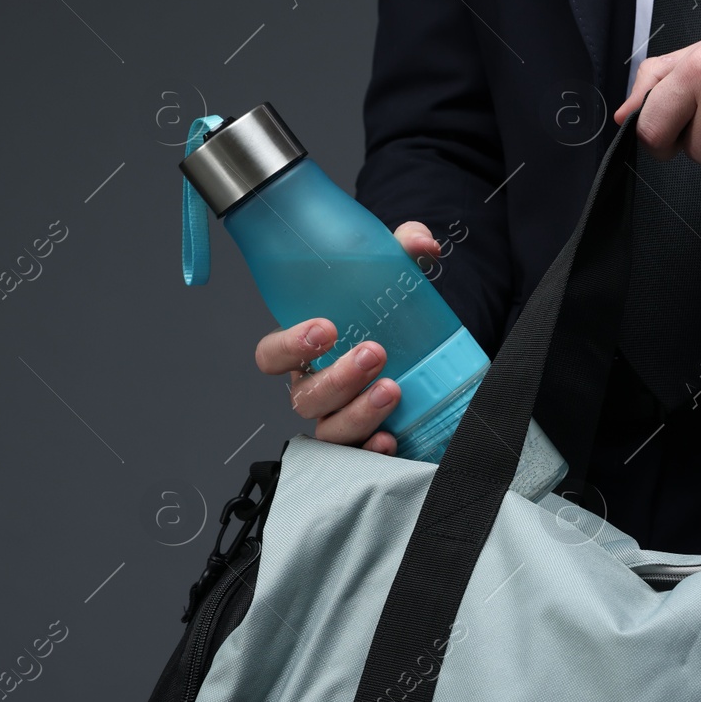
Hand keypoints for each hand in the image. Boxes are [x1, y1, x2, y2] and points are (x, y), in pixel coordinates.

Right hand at [253, 221, 441, 454]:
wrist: (428, 359)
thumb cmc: (388, 321)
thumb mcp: (393, 282)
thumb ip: (401, 253)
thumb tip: (422, 242)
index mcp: (308, 353)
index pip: (272, 356)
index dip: (288, 346)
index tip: (324, 329)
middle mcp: (315, 390)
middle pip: (305, 396)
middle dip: (337, 377)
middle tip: (374, 353)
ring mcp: (338, 421)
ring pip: (329, 430)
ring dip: (358, 412)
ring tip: (392, 389)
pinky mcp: (366, 444)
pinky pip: (358, 459)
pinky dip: (372, 450)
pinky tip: (391, 439)